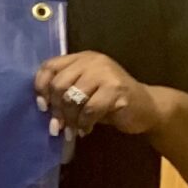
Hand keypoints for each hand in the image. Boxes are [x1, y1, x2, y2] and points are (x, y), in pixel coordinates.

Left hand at [34, 51, 160, 137]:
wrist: (146, 107)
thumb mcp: (84, 91)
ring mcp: (106, 73)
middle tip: (59, 124)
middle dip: (56, 108)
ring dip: (70, 119)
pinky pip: (89, 109)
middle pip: (59, 84)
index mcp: (81, 58)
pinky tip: (87, 129)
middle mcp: (93, 61)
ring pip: (72, 98)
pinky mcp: (117, 89)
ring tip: (73, 128)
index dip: (41, 87)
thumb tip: (42, 107)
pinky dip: (84, 123)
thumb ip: (64, 92)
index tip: (43, 106)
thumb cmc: (109, 101)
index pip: (49, 66)